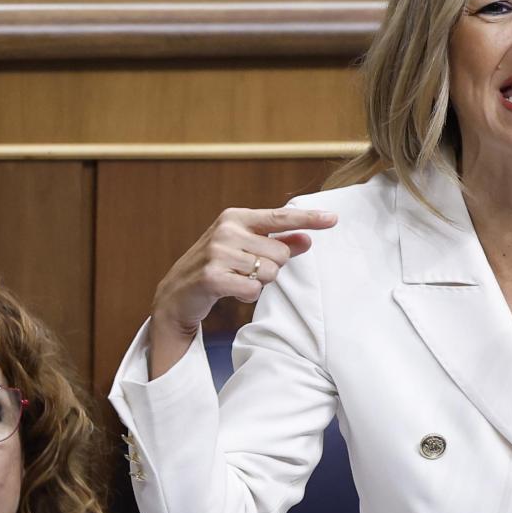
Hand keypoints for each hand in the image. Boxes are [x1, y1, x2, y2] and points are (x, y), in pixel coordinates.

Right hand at [148, 206, 337, 376]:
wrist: (177, 294)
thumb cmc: (217, 267)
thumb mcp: (245, 249)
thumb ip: (277, 243)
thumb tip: (307, 239)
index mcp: (235, 217)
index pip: (280, 216)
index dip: (309, 218)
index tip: (334, 219)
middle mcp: (226, 230)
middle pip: (281, 253)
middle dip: (271, 267)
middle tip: (246, 271)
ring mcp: (217, 253)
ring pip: (270, 273)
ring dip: (260, 283)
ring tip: (237, 279)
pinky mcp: (212, 277)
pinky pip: (254, 290)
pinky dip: (248, 296)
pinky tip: (231, 291)